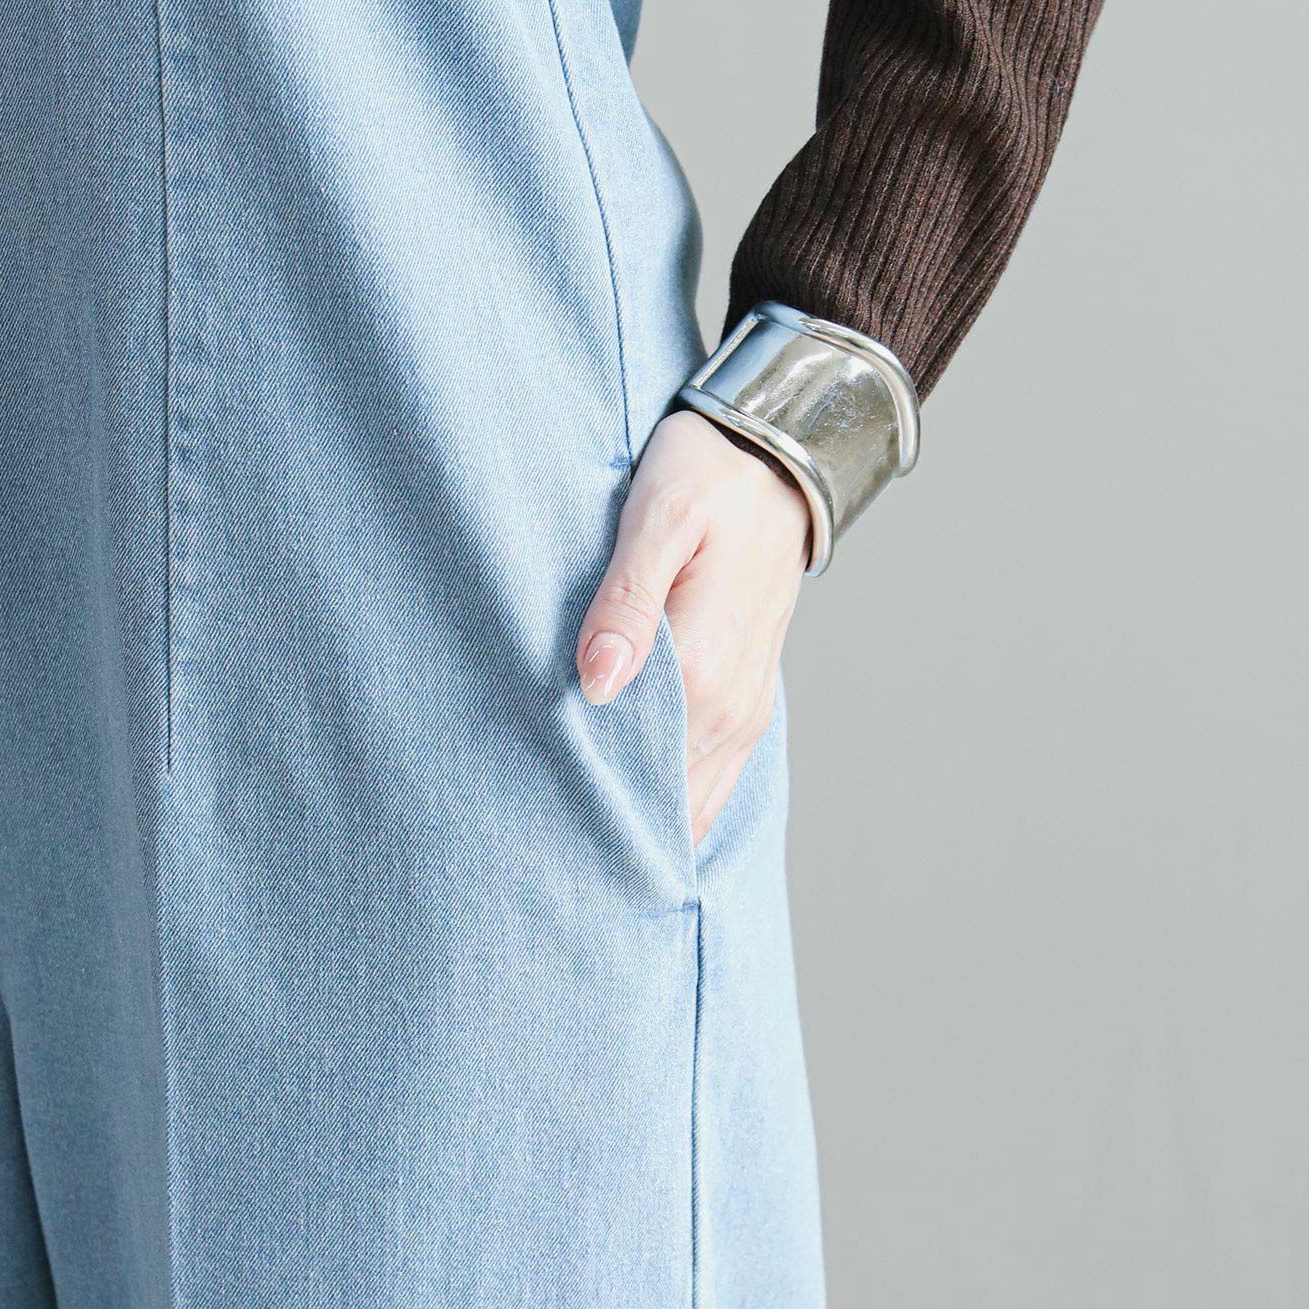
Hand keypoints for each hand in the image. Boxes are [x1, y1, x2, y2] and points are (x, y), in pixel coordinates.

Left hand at [575, 410, 809, 844]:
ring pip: (692, 801)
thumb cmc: (709, 477)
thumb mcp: (659, 517)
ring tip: (574, 847)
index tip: (527, 828)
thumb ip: (627, 602)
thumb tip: (597, 685)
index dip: (583, 802)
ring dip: (643, 822)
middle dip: (607, 825)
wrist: (780, 456)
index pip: (636, 767)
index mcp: (701, 666)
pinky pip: (714, 779)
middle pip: (663, 798)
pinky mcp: (747, 702)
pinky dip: (675, 805)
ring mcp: (744, 710)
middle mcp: (729, 705)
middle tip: (535, 852)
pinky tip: (632, 815)